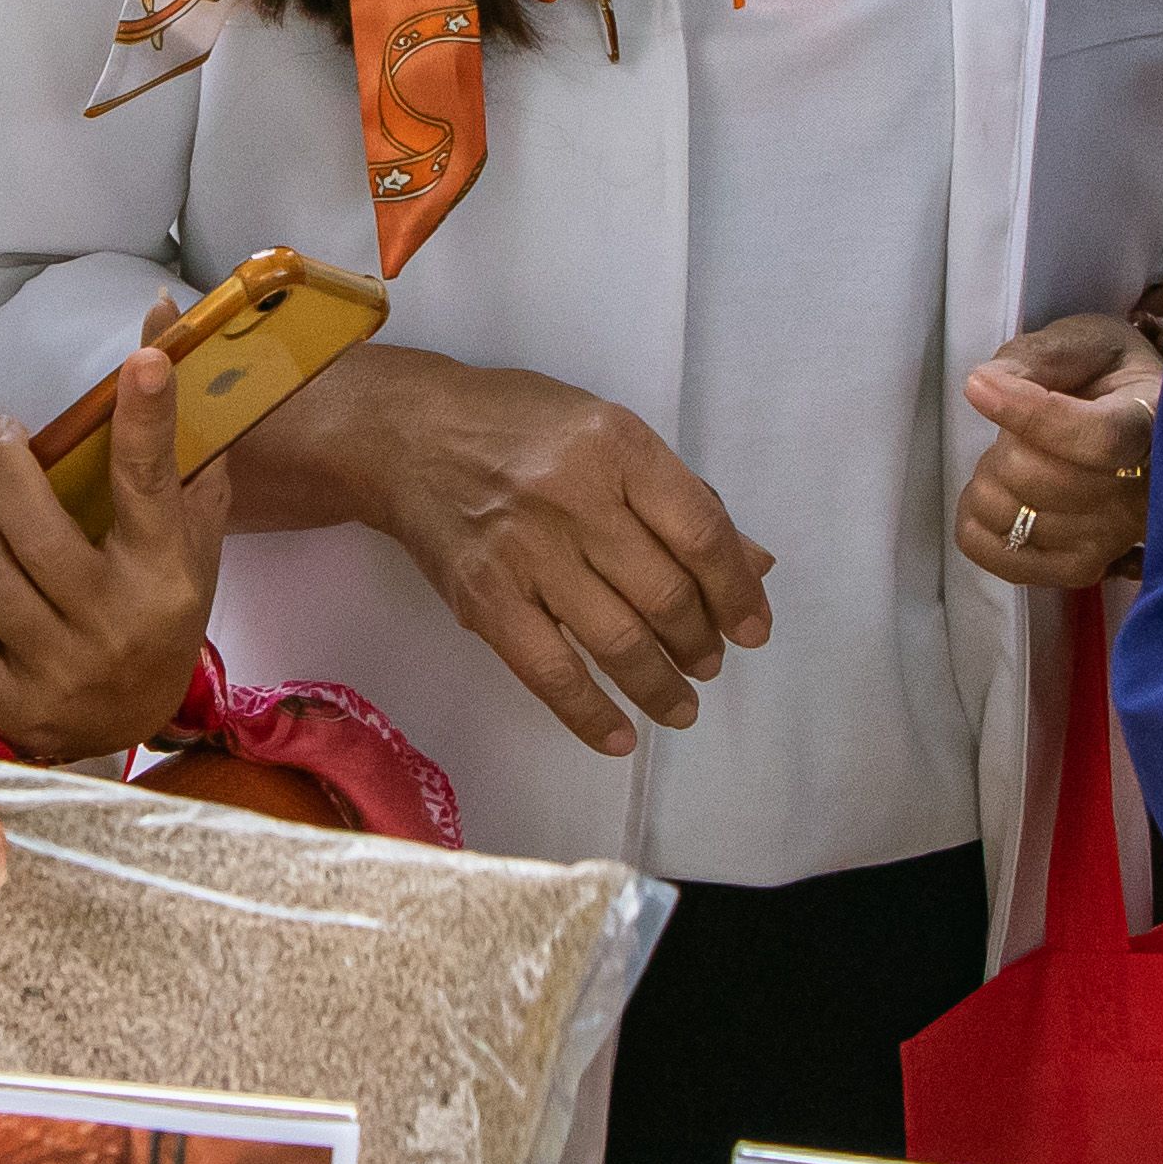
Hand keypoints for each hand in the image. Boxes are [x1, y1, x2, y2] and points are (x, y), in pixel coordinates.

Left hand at [0, 339, 227, 762]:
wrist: (137, 720)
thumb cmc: (158, 605)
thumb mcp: (186, 527)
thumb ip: (176, 437)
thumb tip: (160, 323)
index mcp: (166, 573)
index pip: (151, 484)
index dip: (146, 418)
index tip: (141, 363)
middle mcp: (115, 623)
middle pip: (34, 525)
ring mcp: (60, 669)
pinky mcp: (10, 704)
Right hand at [228, 342, 767, 759]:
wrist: (407, 437)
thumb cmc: (518, 427)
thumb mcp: (608, 434)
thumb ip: (681, 497)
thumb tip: (755, 567)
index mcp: (617, 445)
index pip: (701, 531)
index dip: (737, 590)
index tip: (753, 628)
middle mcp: (575, 496)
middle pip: (664, 592)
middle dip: (699, 642)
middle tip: (708, 663)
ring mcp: (526, 550)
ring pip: (617, 639)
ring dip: (660, 684)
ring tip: (680, 704)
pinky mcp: (485, 597)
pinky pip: (549, 671)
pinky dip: (590, 713)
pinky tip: (620, 736)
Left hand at [958, 309, 1162, 586]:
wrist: (1135, 422)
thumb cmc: (1106, 377)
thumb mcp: (1083, 343)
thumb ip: (1038, 358)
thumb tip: (987, 384)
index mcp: (1154, 423)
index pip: (1097, 437)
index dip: (1032, 415)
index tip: (979, 387)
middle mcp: (1146, 492)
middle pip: (1040, 479)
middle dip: (1003, 445)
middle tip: (1016, 430)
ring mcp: (1114, 537)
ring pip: (1014, 518)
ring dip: (990, 482)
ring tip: (1017, 461)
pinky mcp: (1083, 567)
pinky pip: (1003, 558)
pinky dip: (978, 526)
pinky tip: (998, 498)